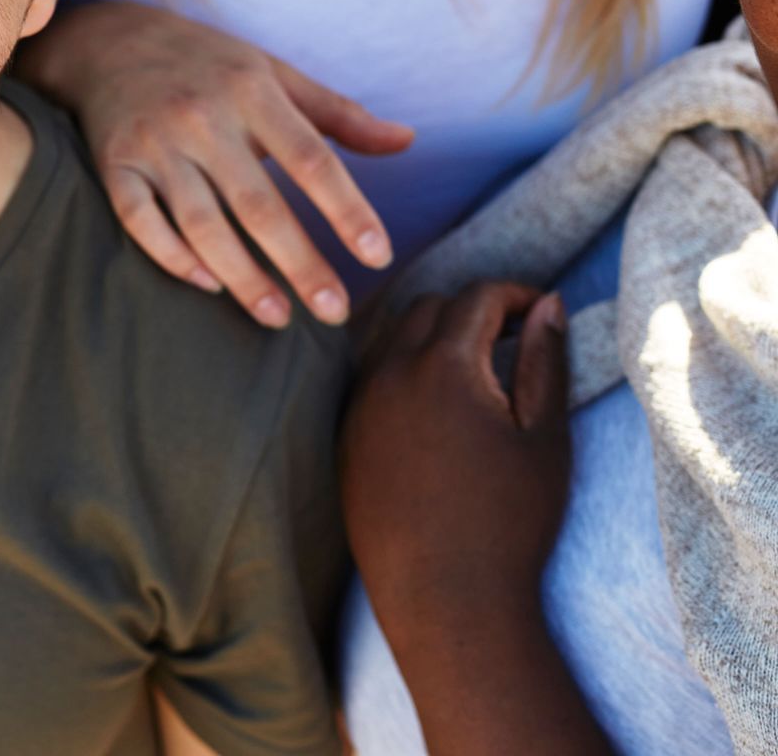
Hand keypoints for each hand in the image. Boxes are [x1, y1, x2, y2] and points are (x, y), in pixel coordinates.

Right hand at [23, 0, 412, 326]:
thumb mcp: (275, 73)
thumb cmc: (208, 63)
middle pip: (258, 205)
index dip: (346, 210)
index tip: (377, 257)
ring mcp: (154, 145)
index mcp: (251, 91)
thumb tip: (407, 142)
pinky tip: (209, 285)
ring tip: (278, 318)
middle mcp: (202, 118)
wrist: (110, 41)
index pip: (310, 160)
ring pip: (201, 224)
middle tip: (335, 312)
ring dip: (242, 277)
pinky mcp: (115, 166)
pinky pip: (140, 222)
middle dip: (300, 264)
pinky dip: (172, 256)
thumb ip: (339, 114)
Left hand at [342, 284, 571, 638]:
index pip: (476, 296)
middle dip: (472, 309)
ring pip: (390, 338)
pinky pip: (370, 378)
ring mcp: (359, 405)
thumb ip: (546, 360)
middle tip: (514, 338)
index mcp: (443, 366)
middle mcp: (388, 374)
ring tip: (477, 368)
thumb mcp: (545, 436)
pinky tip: (437, 405)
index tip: (543, 311)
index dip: (516, 293)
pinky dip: (402, 370)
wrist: (446, 598)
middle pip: (427, 306)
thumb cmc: (510, 520)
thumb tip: (549, 305)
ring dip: (431, 336)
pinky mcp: (344, 436)